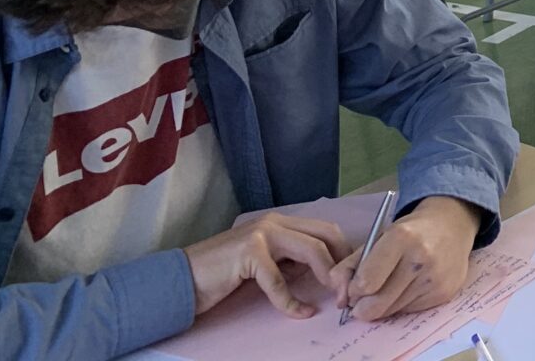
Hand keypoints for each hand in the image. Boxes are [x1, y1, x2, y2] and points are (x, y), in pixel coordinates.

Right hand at [185, 211, 349, 318]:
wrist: (181, 279)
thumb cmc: (224, 275)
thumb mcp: (265, 265)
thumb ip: (291, 262)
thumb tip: (323, 271)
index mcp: (281, 222)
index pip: (326, 230)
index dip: (345, 252)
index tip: (353, 277)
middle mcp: (275, 222)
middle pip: (326, 235)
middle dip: (344, 262)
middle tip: (348, 290)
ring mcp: (261, 234)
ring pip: (311, 250)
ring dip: (327, 277)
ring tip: (333, 299)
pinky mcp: (248, 253)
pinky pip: (279, 280)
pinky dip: (292, 301)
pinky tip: (300, 313)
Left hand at [327, 196, 478, 323]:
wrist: (451, 225)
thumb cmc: (409, 232)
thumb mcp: (377, 238)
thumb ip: (349, 266)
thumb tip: (340, 298)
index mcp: (401, 237)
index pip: (366, 282)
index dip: (354, 290)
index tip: (355, 287)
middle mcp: (421, 257)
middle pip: (377, 304)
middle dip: (363, 306)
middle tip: (363, 298)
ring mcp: (435, 277)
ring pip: (392, 310)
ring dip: (383, 304)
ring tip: (389, 286)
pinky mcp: (444, 292)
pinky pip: (409, 310)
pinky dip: (402, 303)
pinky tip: (408, 286)